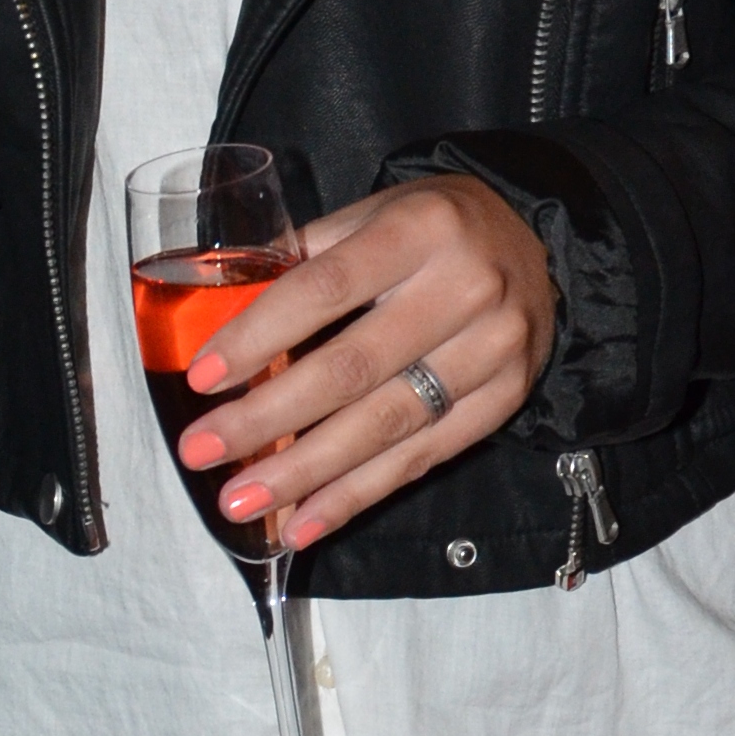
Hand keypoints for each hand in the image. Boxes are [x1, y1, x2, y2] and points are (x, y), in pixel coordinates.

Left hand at [177, 175, 558, 547]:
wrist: (532, 244)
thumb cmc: (430, 230)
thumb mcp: (372, 214)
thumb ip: (302, 260)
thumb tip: (218, 322)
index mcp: (421, 228)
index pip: (325, 289)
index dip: (259, 335)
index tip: (203, 377)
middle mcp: (465, 289)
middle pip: (351, 368)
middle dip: (267, 417)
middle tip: (202, 451)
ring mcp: (492, 351)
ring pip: (385, 425)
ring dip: (305, 473)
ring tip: (242, 500)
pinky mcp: (504, 401)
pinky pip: (419, 460)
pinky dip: (355, 496)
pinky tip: (302, 522)